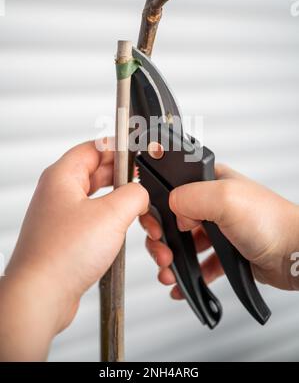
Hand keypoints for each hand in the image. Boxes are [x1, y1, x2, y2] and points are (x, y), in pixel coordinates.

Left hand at [0, 140, 147, 360]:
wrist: (42, 296)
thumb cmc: (60, 256)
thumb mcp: (111, 215)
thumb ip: (134, 195)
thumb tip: (142, 193)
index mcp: (62, 176)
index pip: (95, 148)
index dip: (120, 149)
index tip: (139, 153)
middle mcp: (60, 193)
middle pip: (100, 173)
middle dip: (127, 182)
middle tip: (143, 187)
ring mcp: (63, 216)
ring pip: (102, 199)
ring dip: (124, 207)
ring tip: (141, 218)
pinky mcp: (69, 237)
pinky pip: (97, 221)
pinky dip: (115, 225)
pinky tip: (125, 234)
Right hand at [140, 164, 298, 299]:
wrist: (296, 255)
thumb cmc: (272, 222)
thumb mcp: (226, 198)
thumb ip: (191, 196)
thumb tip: (171, 206)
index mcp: (211, 182)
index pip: (173, 188)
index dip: (159, 207)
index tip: (155, 226)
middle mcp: (213, 203)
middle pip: (174, 218)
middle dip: (162, 239)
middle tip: (163, 253)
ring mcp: (220, 228)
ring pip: (185, 242)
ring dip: (173, 258)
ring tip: (170, 272)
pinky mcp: (226, 251)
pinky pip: (201, 263)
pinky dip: (190, 274)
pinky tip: (183, 284)